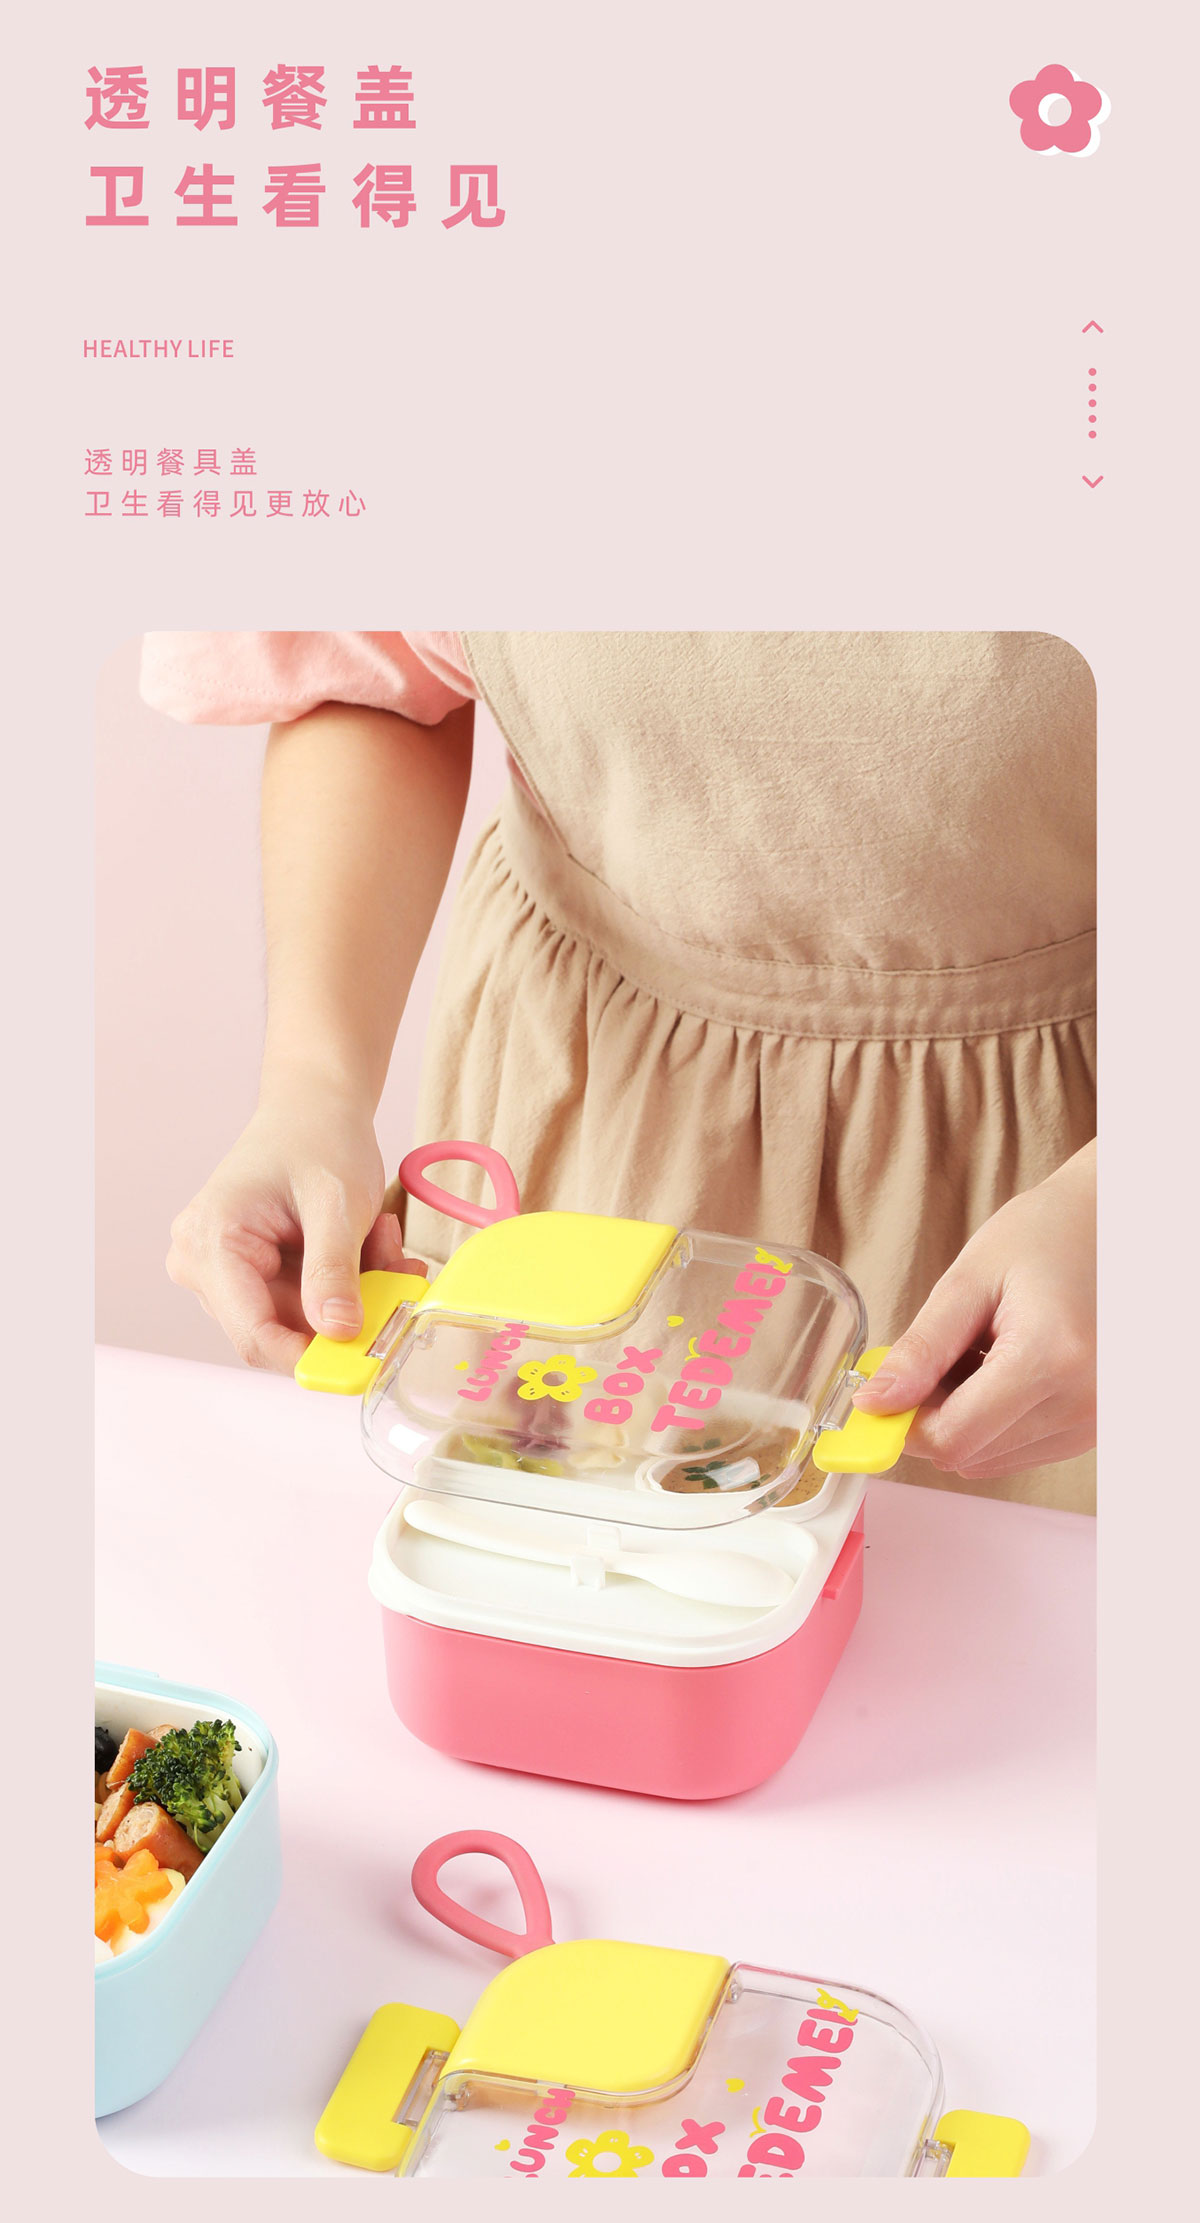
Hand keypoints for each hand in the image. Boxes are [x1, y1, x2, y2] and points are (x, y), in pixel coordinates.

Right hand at [166, 1077, 424, 1373]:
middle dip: (345, 1311)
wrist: (313, 1106)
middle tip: (392, 1264)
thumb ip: (334, 1269)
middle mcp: (202, 1264)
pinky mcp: (248, 1274)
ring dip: (352, 1293)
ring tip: (379, 1239)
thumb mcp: (337, 1203)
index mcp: (210, 1244)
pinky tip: (365, 1244)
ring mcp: (222, 1271)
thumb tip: (339, 1333)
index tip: (367, 1358)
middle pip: (280, 1329)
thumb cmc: (318, 1137)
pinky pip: (304, 1303)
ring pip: (299, 1319)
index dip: (310, 1357)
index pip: (253, 1334)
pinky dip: (344, 1284)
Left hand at [852, 1143, 1095, 1481]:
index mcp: (1051, 1358)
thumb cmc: (1041, 1238)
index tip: (882, 1392)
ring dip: (963, 1421)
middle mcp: (1083, 1402)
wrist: (1105, 1228)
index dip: (904, 1423)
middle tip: (933, 1357)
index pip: (954, 1437)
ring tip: (976, 1356)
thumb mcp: (967, 1282)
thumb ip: (922, 1350)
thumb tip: (874, 1403)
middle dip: (931, 1416)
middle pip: (969, 1453)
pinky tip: (1001, 1371)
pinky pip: (1018, 1452)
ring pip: (990, 1459)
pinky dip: (993, 1422)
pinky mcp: (1093, 1428)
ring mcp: (1093, 1420)